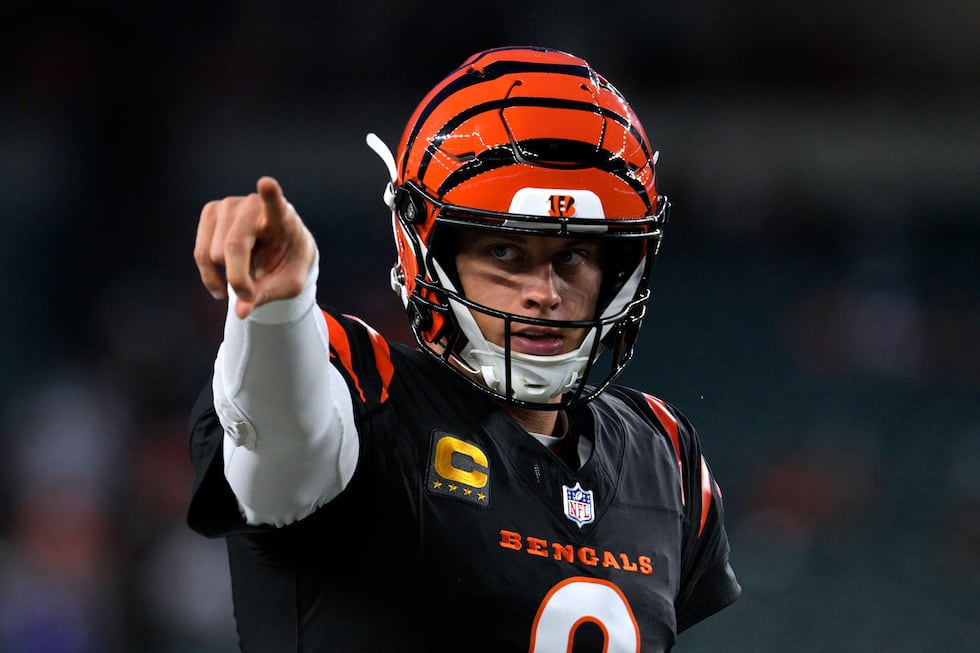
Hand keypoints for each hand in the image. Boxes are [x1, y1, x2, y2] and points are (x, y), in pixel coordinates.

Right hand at [194, 176, 315, 318]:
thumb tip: (240, 311)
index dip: (270, 195)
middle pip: (234, 246)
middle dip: (238, 278)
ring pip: (214, 253)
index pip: (275, 204)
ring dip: (227, 275)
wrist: (281, 250)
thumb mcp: (289, 285)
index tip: (266, 184)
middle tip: (249, 295)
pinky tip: (224, 282)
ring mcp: (229, 205)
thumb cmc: (289, 265)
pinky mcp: (210, 211)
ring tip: (245, 277)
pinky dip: (210, 275)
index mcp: (283, 218)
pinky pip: (201, 254)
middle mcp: (254, 205)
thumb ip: (267, 296)